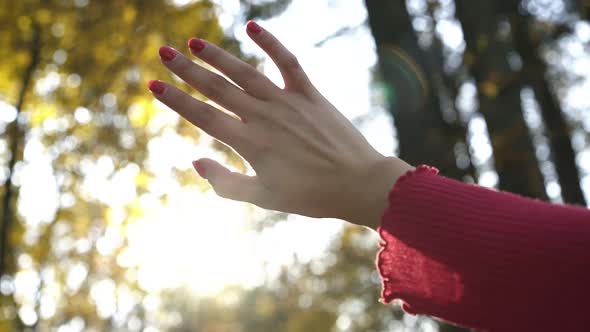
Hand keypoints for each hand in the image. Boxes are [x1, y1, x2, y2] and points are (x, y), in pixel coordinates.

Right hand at [148, 21, 412, 228]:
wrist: (358, 183)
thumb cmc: (310, 196)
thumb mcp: (263, 197)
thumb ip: (225, 182)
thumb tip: (195, 161)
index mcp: (249, 143)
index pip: (203, 116)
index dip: (176, 100)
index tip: (154, 84)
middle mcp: (263, 117)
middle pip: (217, 88)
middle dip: (187, 70)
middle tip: (164, 52)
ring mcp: (287, 102)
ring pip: (244, 72)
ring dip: (218, 55)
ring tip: (193, 42)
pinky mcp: (309, 94)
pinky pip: (287, 62)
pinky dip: (270, 43)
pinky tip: (252, 25)